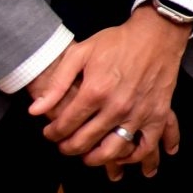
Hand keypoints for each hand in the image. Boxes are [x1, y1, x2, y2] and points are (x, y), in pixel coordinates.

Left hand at [28, 6, 188, 172]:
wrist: (157, 33)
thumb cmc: (117, 41)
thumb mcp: (81, 53)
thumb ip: (57, 83)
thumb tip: (35, 111)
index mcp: (94, 91)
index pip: (65, 125)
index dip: (52, 133)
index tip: (50, 133)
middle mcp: (116, 107)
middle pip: (84, 142)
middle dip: (68, 147)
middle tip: (64, 145)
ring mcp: (138, 113)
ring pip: (112, 151)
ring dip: (95, 159)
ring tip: (87, 155)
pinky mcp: (158, 115)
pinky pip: (145, 146)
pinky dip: (133, 157)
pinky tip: (122, 156)